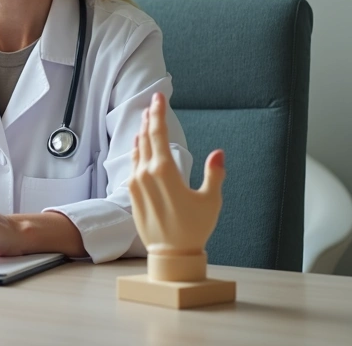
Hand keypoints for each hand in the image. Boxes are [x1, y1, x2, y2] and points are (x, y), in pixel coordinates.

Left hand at [128, 92, 225, 254]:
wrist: (170, 253)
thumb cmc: (193, 228)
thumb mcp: (210, 200)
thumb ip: (214, 174)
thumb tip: (218, 153)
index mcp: (164, 171)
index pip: (158, 133)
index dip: (159, 113)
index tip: (159, 97)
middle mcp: (146, 173)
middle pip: (146, 137)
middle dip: (150, 118)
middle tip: (153, 102)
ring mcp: (136, 183)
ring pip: (138, 150)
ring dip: (142, 133)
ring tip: (146, 119)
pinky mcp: (133, 193)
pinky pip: (133, 165)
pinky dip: (137, 151)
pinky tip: (139, 146)